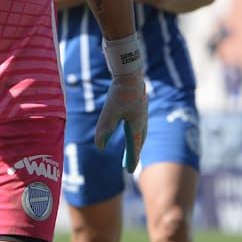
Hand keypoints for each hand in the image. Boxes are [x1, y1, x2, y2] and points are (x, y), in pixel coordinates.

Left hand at [96, 33, 148, 171]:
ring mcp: (141, 111)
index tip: (129, 171)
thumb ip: (105, 129)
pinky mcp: (138, 103)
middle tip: (129, 165)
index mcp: (137, 124)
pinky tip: (130, 125)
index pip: (134, 146)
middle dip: (134, 152)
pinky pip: (137, 122)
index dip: (131, 159)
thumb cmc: (121, 91)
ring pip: (139, 131)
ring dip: (136, 141)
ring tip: (132, 148)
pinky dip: (135, 130)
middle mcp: (142, 120)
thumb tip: (100, 147)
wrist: (130, 70)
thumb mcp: (109, 112)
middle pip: (139, 140)